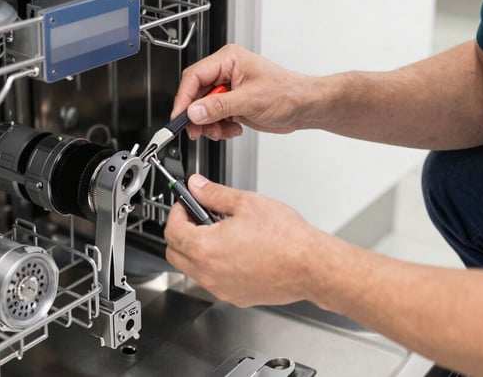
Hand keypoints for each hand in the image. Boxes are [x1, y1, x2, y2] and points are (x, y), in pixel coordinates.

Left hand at [164, 174, 328, 306]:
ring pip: (193, 268)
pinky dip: (215, 265)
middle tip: (199, 216)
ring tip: (223, 231)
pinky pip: (213, 280)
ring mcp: (221, 288)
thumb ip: (214, 194)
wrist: (310, 266)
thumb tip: (197, 186)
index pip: (172, 230)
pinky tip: (236, 250)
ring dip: (198, 249)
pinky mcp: (235, 297)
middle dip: (182, 232)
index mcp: (205, 248)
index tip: (187, 203)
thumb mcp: (246, 203)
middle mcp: (208, 274)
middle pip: (175, 253)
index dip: (177, 211)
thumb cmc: (285, 238)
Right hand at [172, 44, 311, 140]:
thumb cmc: (288, 94)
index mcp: (229, 60)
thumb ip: (219, 106)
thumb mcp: (251, 100)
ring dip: (209, 124)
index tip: (180, 116)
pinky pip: (214, 116)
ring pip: (203, 108)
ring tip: (221, 131)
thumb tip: (195, 111)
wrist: (305, 107)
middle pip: (196, 94)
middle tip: (198, 131)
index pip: (194, 76)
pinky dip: (219, 127)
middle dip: (197, 115)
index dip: (184, 98)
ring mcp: (229, 88)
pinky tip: (233, 129)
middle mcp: (226, 72)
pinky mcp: (232, 103)